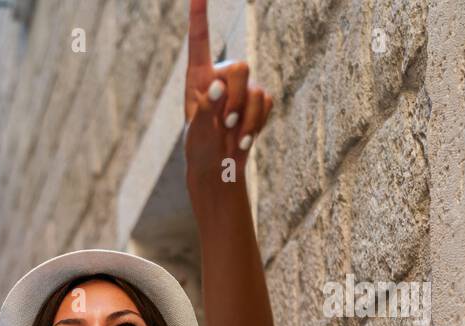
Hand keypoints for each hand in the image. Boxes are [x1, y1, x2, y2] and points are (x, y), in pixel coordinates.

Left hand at [183, 0, 272, 184]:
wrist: (219, 169)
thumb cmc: (200, 150)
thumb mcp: (197, 133)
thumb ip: (206, 109)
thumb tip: (218, 85)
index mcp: (197, 78)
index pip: (199, 42)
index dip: (199, 16)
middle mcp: (221, 76)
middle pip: (240, 67)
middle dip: (235, 99)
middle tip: (225, 125)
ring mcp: (242, 87)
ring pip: (255, 89)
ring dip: (245, 118)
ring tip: (231, 136)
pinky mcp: (259, 99)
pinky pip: (266, 103)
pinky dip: (256, 124)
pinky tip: (244, 138)